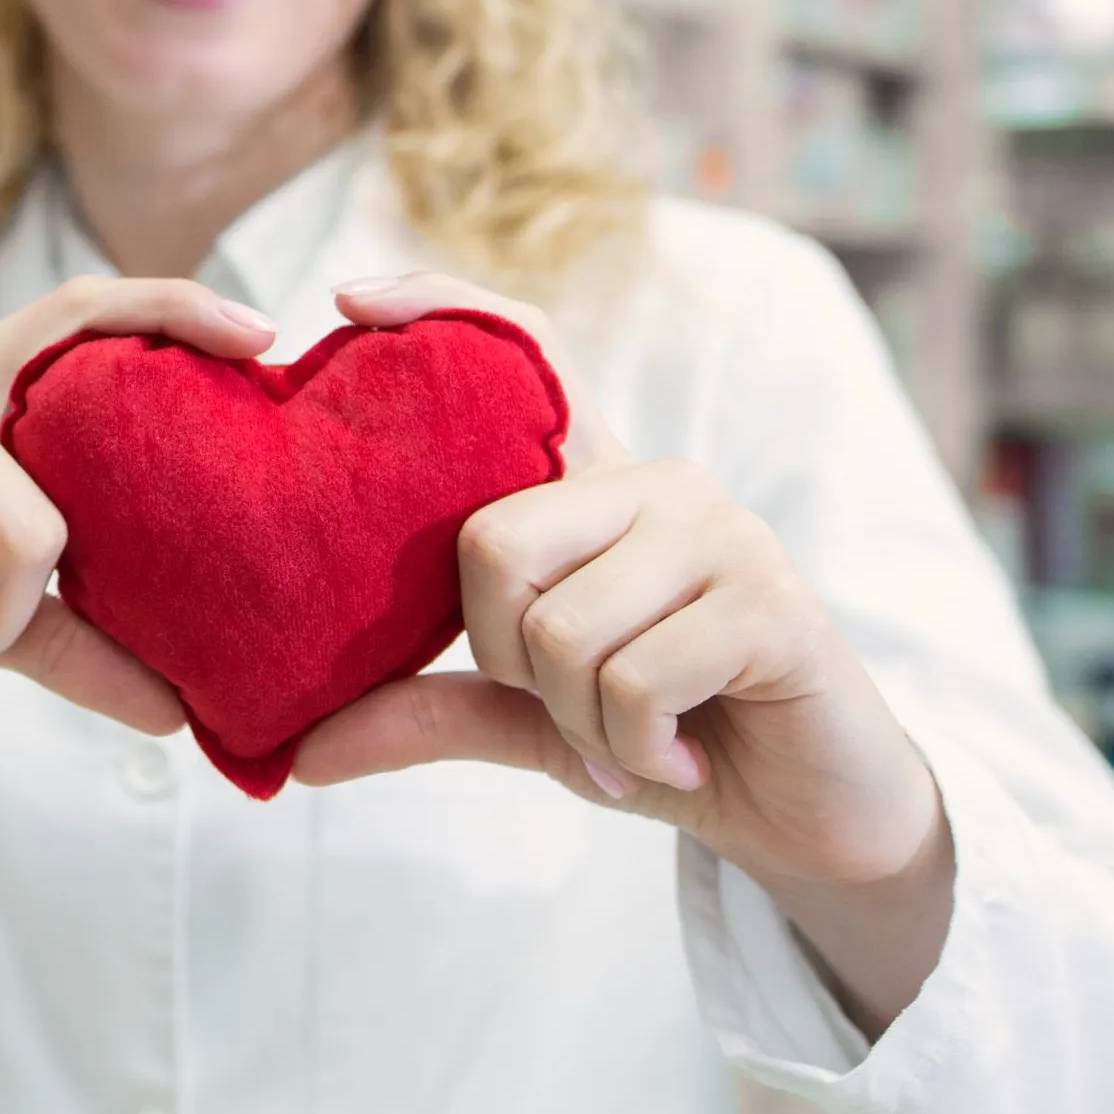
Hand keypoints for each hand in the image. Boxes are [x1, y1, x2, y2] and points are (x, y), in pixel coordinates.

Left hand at [293, 273, 955, 1022]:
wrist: (807, 813)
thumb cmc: (667, 737)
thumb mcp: (532, 720)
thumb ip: (429, 710)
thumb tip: (305, 750)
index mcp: (599, 488)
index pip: (528, 353)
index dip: (444, 307)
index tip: (345, 300)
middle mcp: (664, 482)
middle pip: (492, 545)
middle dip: (505, 661)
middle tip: (566, 707)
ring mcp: (726, 533)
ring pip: (562, 630)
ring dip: (578, 723)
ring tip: (631, 739)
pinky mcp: (774, 605)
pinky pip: (634, 679)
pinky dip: (632, 746)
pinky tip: (676, 757)